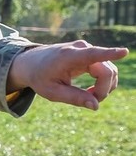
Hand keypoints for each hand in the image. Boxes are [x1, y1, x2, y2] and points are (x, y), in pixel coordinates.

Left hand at [7, 41, 127, 109]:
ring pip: (110, 71)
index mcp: (69, 56)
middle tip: (90, 102)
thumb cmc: (39, 77)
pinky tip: (90, 91)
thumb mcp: (51, 92)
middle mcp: (82, 49)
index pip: (94, 54)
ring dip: (104, 87)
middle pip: (107, 71)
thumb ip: (74, 98)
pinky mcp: (91, 55)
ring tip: (87, 96)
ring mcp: (88, 50)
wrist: (30, 63)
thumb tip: (96, 106)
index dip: (110, 54)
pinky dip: (102, 83)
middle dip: (103, 90)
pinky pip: (106, 70)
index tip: (124, 52)